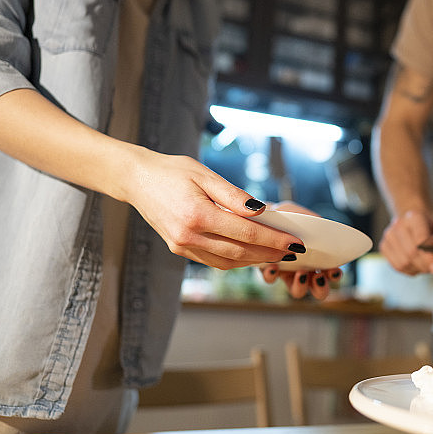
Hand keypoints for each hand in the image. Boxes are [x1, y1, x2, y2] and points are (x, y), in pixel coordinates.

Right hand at [123, 150, 304, 269]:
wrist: (136, 179)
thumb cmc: (173, 171)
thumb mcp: (205, 175)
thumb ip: (234, 195)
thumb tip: (262, 210)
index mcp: (198, 215)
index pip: (246, 233)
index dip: (274, 239)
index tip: (295, 242)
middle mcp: (189, 235)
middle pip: (240, 253)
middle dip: (270, 253)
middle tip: (293, 252)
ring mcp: (182, 246)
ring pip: (227, 262)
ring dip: (254, 261)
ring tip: (277, 254)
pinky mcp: (179, 249)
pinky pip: (213, 261)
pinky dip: (235, 260)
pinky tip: (251, 254)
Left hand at [257, 201, 343, 299]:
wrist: (261, 215)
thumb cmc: (286, 217)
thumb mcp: (300, 214)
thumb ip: (312, 220)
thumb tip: (322, 225)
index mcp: (318, 257)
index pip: (332, 273)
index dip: (335, 275)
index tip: (333, 271)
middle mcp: (305, 268)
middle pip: (319, 290)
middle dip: (321, 288)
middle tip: (317, 276)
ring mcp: (288, 272)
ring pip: (299, 290)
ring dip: (301, 285)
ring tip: (300, 272)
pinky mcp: (269, 271)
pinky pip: (272, 279)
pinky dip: (273, 275)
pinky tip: (273, 266)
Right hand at [379, 209, 432, 274]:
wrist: (411, 221)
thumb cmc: (428, 227)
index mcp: (414, 217)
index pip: (420, 240)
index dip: (428, 257)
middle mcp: (398, 224)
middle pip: (411, 253)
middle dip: (423, 265)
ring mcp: (388, 235)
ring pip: (403, 262)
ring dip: (416, 268)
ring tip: (425, 266)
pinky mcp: (383, 246)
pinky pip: (396, 266)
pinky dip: (408, 270)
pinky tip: (415, 265)